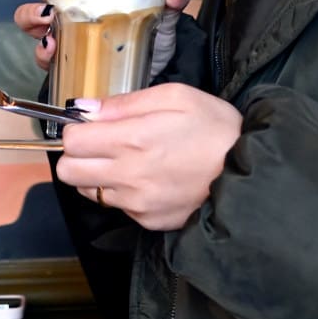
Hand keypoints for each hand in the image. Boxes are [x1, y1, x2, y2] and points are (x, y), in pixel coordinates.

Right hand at [15, 0, 189, 74]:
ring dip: (31, 13)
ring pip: (29, 15)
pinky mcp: (65, 57)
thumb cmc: (154, 30)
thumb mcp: (166, 9)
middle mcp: (72, 0)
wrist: (157, 69)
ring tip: (47, 15)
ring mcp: (65, 28)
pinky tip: (52, 46)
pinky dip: (42, 50)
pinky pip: (42, 53)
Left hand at [54, 84, 243, 230]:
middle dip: (78, 155)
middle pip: (68, 172)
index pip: (70, 142)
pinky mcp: (149, 222)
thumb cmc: (214, 126)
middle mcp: (128, 177)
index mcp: (132, 140)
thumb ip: (125, 102)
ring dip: (97, 175)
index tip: (92, 125)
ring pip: (88, 192)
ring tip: (128, 161)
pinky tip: (149, 179)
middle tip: (102, 143)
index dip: (76, 129)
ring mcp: (138, 204)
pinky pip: (118, 207)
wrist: (249, 172)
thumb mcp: (175, 96)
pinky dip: (124, 193)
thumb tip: (84, 108)